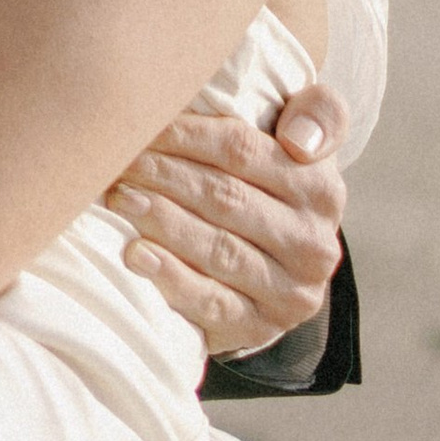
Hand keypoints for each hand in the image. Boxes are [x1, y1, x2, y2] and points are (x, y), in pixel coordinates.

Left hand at [104, 83, 348, 359]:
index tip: (143, 123)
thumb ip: (317, 113)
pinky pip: (210, 302)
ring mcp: (289, 292)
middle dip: (163, 174)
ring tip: (119, 197)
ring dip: (161, 220)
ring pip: (217, 249)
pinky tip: (134, 255)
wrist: (272, 269)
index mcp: (322, 190)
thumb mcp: (298, 143)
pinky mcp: (258, 327)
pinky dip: (169, 277)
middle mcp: (313, 244)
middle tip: (117, 160)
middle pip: (224, 198)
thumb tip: (299, 139)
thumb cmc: (267, 188)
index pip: (243, 152)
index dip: (187, 135)